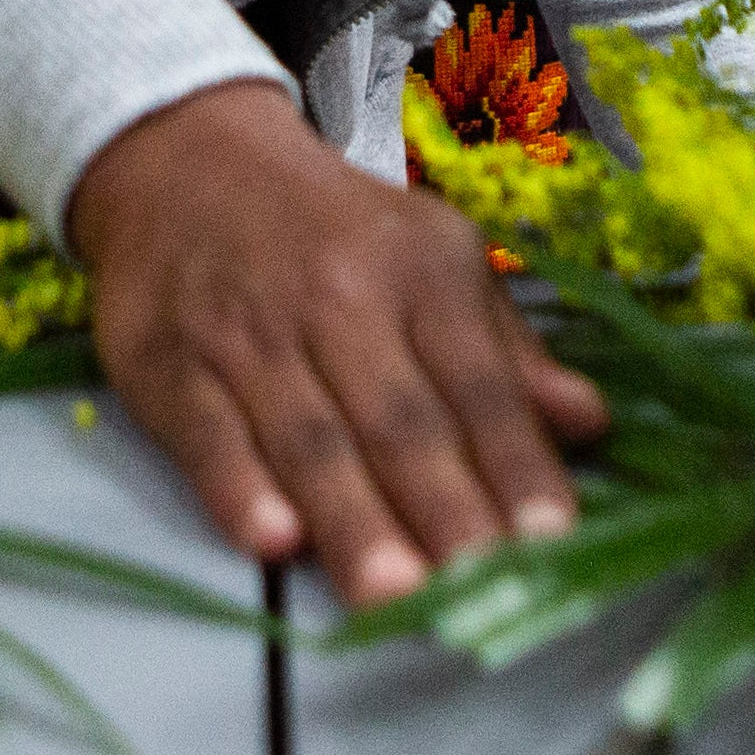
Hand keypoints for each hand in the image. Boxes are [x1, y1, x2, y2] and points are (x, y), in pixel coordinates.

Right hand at [64, 83, 607, 603]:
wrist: (186, 159)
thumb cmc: (331, 232)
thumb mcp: (434, 260)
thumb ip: (507, 354)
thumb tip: (589, 424)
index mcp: (421, 274)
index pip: (479, 384)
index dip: (516, 462)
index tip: (554, 538)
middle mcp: (338, 299)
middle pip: (398, 421)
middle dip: (444, 508)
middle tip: (482, 590)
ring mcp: (248, 333)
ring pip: (309, 438)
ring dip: (353, 519)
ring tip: (393, 595)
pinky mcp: (165, 361)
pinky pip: (206, 432)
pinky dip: (238, 487)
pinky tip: (272, 540)